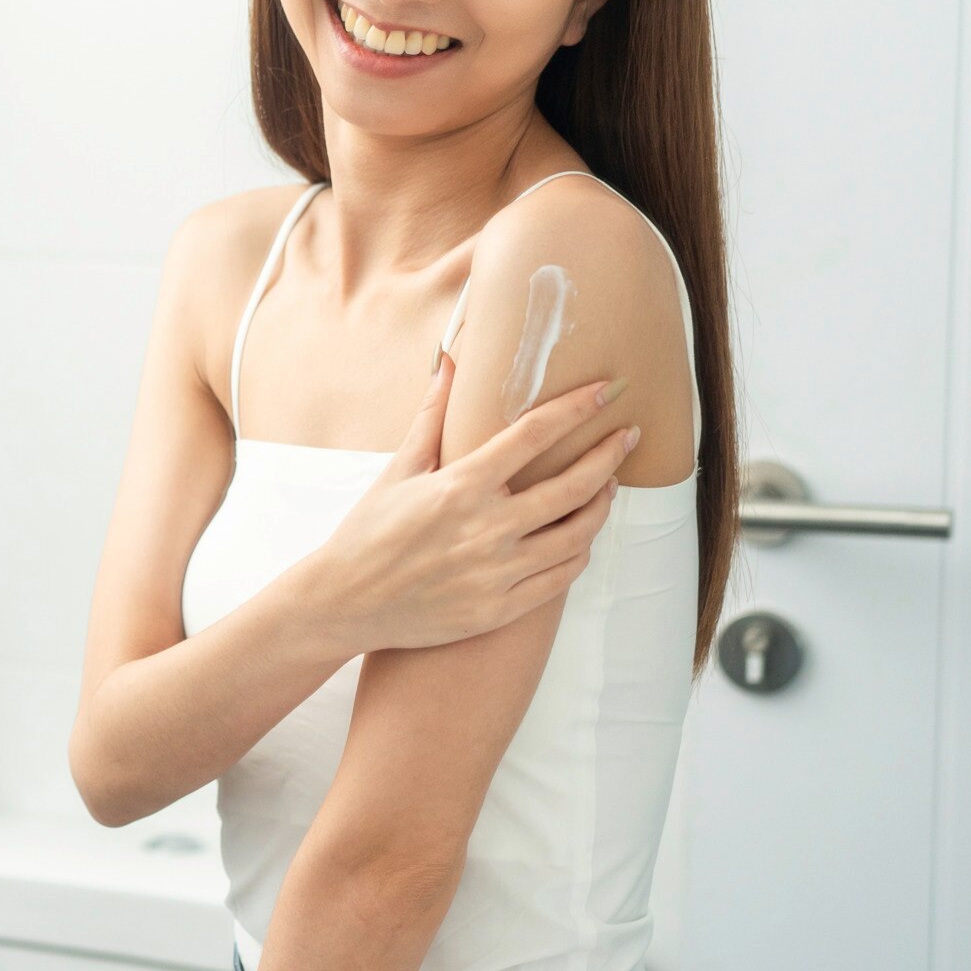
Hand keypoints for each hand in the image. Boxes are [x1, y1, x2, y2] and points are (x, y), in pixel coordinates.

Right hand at [299, 354, 640, 653]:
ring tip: (607, 487)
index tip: (604, 390)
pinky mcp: (499, 609)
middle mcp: (485, 530)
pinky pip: (560, 578)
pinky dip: (579, 553)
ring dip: (600, 506)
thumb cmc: (367, 532)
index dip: (575, 409)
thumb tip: (449, 360)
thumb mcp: (397, 471)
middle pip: (572, 486)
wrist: (344, 604)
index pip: (533, 436)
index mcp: (459, 488)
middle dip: (608, 456)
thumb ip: (431, 416)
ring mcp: (496, 574)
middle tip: (625, 437)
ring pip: (576, 536)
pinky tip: (581, 538)